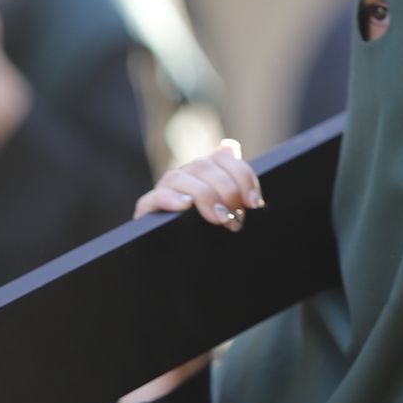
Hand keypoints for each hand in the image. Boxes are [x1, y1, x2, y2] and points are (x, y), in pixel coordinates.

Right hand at [134, 139, 264, 231]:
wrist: (175, 258)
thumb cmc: (204, 230)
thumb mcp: (223, 207)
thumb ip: (231, 180)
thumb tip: (229, 145)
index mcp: (204, 170)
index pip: (223, 158)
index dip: (242, 176)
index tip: (254, 201)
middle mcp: (184, 174)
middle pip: (204, 166)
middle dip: (227, 191)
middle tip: (237, 218)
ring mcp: (164, 189)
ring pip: (179, 177)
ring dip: (204, 196)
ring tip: (221, 218)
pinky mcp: (148, 208)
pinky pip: (155, 197)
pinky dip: (170, 199)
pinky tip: (186, 206)